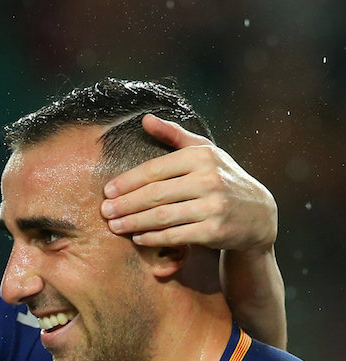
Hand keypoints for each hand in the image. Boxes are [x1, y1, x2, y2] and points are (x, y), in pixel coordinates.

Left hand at [100, 114, 276, 251]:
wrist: (259, 214)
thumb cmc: (223, 178)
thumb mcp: (204, 152)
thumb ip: (174, 135)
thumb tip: (145, 119)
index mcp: (201, 157)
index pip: (155, 169)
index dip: (127, 181)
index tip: (107, 191)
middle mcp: (209, 179)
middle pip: (155, 194)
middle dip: (125, 204)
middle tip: (105, 212)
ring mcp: (213, 206)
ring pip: (162, 216)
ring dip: (134, 222)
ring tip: (115, 226)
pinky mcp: (215, 231)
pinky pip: (176, 236)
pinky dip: (153, 238)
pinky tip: (138, 237)